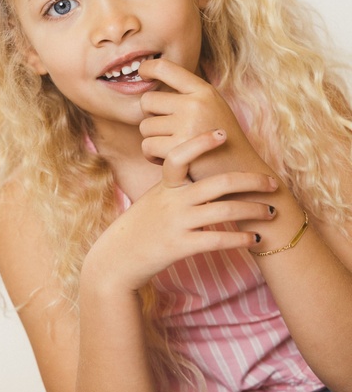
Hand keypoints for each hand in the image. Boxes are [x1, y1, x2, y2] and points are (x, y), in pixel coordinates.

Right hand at [82, 130, 277, 291]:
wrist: (118, 258)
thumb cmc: (141, 225)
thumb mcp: (153, 198)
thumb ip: (175, 185)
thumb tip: (201, 171)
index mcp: (165, 186)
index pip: (180, 155)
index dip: (201, 143)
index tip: (223, 134)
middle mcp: (172, 200)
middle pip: (217, 183)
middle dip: (250, 181)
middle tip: (272, 182)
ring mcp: (177, 223)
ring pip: (224, 211)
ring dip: (253, 210)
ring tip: (270, 212)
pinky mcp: (180, 246)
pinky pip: (217, 240)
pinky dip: (240, 238)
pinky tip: (254, 239)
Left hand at [139, 57, 266, 180]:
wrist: (241, 173)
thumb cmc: (222, 142)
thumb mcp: (213, 108)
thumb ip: (187, 96)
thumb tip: (150, 83)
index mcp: (203, 91)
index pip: (165, 68)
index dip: (147, 68)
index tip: (143, 73)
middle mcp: (195, 104)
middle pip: (147, 101)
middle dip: (150, 117)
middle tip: (165, 130)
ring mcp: (187, 126)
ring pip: (145, 127)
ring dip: (152, 140)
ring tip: (170, 147)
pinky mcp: (179, 149)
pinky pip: (148, 147)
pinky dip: (153, 156)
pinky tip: (167, 159)